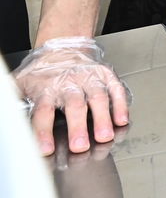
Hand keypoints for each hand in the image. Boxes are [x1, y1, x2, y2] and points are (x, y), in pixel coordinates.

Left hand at [14, 37, 130, 155]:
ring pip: (98, 98)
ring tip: (105, 136)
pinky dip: (121, 104)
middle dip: (78, 127)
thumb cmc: (43, 72)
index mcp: (47, 89)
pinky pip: (116, 89)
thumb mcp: (21, 83)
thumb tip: (2, 111)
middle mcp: (70, 83)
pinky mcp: (106, 76)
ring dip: (102, 118)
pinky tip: (122, 119)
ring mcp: (90, 79)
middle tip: (81, 145)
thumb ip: (11, 98)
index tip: (45, 149)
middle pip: (74, 105)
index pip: (43, 112)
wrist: (64, 48)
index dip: (43, 131)